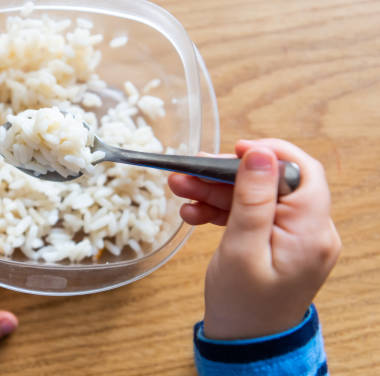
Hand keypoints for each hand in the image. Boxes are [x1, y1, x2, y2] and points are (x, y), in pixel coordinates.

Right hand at [168, 139, 340, 339]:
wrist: (244, 342)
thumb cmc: (243, 305)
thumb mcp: (241, 249)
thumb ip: (252, 199)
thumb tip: (261, 154)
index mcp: (310, 232)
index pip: (301, 172)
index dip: (269, 153)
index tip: (234, 149)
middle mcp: (310, 230)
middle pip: (270, 183)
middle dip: (226, 174)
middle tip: (188, 172)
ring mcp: (294, 237)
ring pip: (255, 197)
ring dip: (216, 191)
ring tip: (180, 190)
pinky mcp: (278, 242)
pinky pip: (251, 215)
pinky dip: (222, 210)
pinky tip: (194, 212)